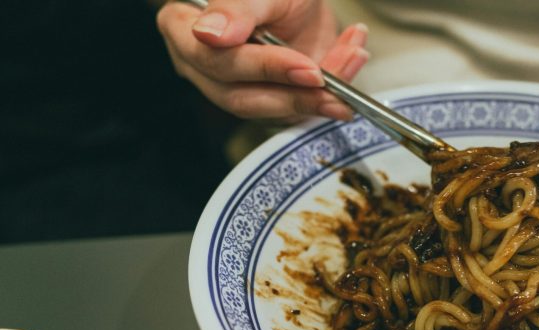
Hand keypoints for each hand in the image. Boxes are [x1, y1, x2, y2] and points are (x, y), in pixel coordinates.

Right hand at [157, 0, 368, 120]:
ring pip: (274, 108)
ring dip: (320, 93)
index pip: (214, 61)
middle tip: (327, 78)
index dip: (260, 68)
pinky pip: (300, 106)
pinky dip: (335, 84)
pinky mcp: (270, 97)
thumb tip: (211, 35)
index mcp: (183, 28)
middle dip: (293, 93)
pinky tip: (353, 55)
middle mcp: (204, 64)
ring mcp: (237, 85)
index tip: (302, 66)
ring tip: (352, 58)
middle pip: (240, 96)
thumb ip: (236, 8)